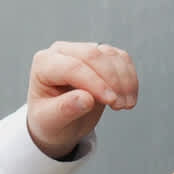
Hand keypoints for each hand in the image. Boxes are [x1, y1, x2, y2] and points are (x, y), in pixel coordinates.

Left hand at [25, 41, 138, 158]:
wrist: (59, 122)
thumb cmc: (49, 120)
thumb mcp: (50, 122)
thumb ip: (65, 109)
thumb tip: (86, 98)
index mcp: (44, 64)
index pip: (73, 66)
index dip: (95, 83)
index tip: (111, 101)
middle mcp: (62, 52)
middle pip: (93, 55)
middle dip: (111, 80)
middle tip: (120, 105)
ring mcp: (82, 51)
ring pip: (110, 55)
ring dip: (123, 80)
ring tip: (125, 105)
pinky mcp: (100, 56)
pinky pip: (121, 59)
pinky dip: (129, 77)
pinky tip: (129, 96)